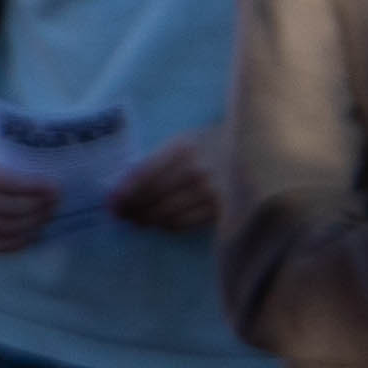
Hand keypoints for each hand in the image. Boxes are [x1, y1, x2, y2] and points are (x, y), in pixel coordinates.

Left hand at [105, 129, 224, 236]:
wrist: (256, 151)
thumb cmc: (212, 144)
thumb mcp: (184, 142)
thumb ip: (157, 161)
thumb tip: (124, 189)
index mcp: (182, 148)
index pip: (143, 175)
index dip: (124, 193)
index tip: (111, 204)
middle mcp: (195, 170)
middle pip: (152, 198)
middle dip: (132, 209)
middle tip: (121, 215)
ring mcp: (211, 192)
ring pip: (167, 214)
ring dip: (147, 220)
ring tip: (138, 220)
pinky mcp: (222, 210)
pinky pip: (186, 223)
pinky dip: (168, 225)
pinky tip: (161, 223)